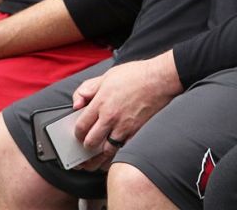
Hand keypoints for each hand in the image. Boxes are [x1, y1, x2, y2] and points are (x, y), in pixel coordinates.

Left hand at [70, 52, 181, 170]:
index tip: (78, 134)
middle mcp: (110, 117)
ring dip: (98, 157)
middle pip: (90, 142)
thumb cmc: (135, 75)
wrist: (160, 79)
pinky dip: (115, 156)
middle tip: (84, 147)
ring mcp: (124, 127)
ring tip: (93, 160)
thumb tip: (76, 103)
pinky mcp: (136, 132)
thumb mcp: (106, 76)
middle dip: (85, 147)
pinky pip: (121, 150)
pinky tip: (111, 157)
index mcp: (100, 102)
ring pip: (105, 151)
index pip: (81, 126)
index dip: (77, 133)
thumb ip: (87, 89)